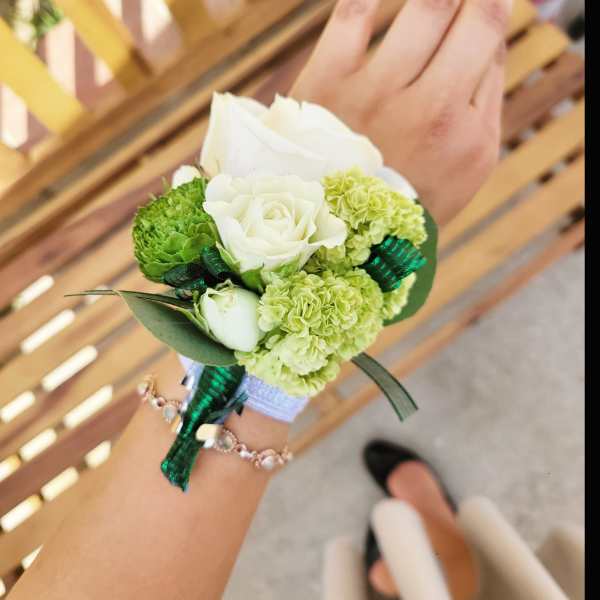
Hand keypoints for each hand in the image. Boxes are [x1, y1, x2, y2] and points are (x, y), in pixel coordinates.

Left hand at [291, 0, 510, 224]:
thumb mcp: (464, 167)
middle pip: (468, 16)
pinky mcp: (326, 84)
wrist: (338, 228)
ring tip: (437, 3)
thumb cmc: (407, 191)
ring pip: (426, 6)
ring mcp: (376, 96)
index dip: (489, 4)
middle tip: (460, 2)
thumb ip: (483, 101)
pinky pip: (355, 12)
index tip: (481, 1)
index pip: (490, 38)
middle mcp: (429, 112)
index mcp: (467, 134)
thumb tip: (490, 33)